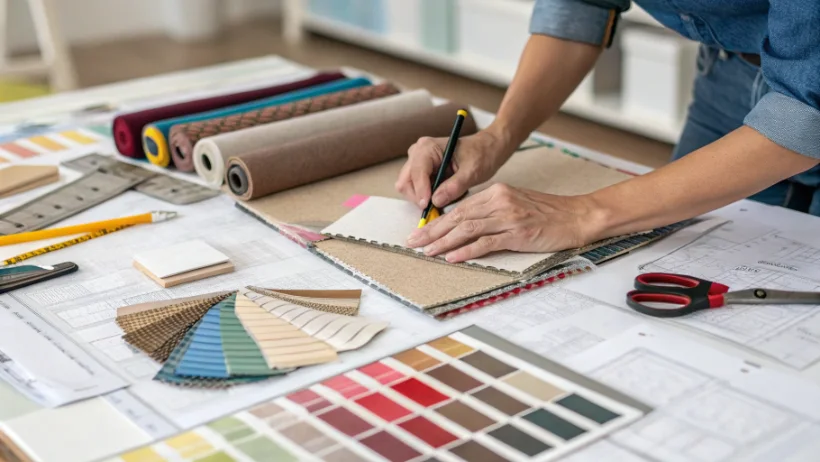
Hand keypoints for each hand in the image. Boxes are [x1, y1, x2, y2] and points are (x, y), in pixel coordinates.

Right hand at [395, 129, 510, 209]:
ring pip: (408, 188)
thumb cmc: (481, 155)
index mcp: (428, 147)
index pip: (417, 172)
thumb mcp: (472, 171)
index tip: (429, 206)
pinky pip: (415, 189)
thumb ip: (455, 186)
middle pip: (406, 181)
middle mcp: (417, 153)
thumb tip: (436, 201)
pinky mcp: (420, 172)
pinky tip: (442, 196)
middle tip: (436, 208)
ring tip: (443, 200)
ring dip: (422, 198)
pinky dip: (426, 197)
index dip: (421, 191)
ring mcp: (417, 162)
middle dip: (419, 197)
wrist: (486, 150)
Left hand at [406, 183, 604, 261]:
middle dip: (432, 231)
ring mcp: (508, 217)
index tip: (422, 231)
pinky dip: (466, 251)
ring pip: (467, 229)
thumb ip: (492, 211)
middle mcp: (499, 201)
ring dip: (443, 242)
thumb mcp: (516, 204)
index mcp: (497, 192)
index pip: (460, 207)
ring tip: (427, 252)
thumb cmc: (548, 213)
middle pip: (458, 217)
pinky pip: (486, 243)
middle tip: (413, 241)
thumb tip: (465, 225)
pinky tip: (452, 257)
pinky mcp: (517, 234)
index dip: (438, 220)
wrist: (577, 216)